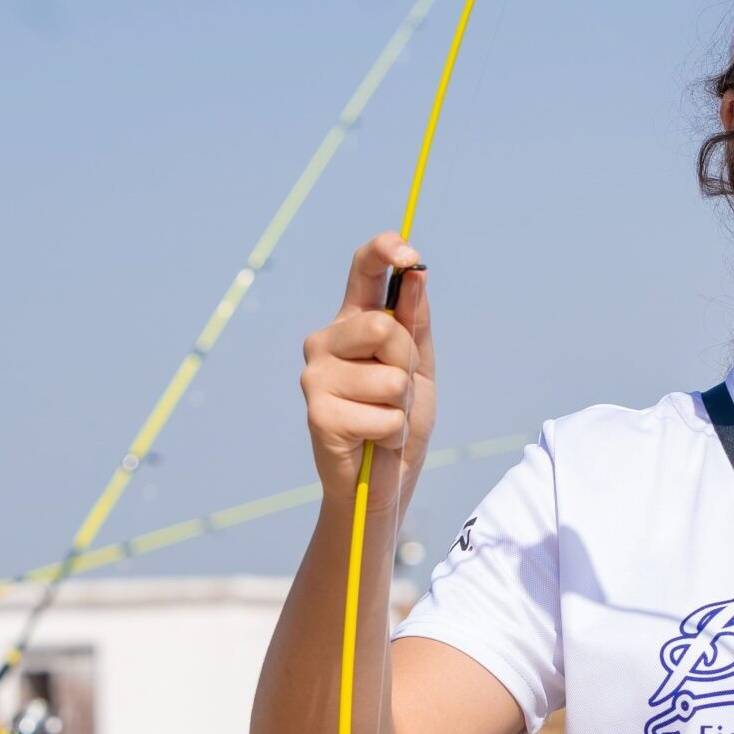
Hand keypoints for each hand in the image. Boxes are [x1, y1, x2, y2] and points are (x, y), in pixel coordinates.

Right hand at [302, 232, 435, 506]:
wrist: (385, 481)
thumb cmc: (399, 421)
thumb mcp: (418, 368)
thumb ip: (415, 323)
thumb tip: (416, 275)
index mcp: (352, 323)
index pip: (361, 270)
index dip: (383, 252)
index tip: (408, 254)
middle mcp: (324, 342)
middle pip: (384, 328)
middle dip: (407, 364)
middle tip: (398, 392)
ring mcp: (316, 377)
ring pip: (390, 378)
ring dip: (401, 407)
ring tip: (384, 421)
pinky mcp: (318, 414)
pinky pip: (384, 416)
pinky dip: (393, 434)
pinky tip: (373, 441)